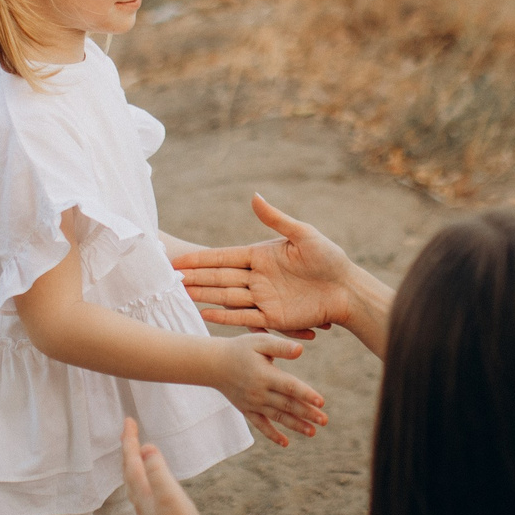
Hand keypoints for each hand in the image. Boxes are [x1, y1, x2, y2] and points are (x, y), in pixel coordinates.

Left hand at [119, 417, 214, 514]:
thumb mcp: (170, 495)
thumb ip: (157, 471)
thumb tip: (146, 447)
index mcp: (142, 493)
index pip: (132, 460)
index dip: (130, 440)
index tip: (128, 420)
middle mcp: (142, 502)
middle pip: (129, 470)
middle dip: (128, 449)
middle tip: (128, 431)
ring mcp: (151, 512)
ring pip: (137, 482)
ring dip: (134, 465)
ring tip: (136, 454)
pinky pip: (148, 492)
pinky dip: (147, 480)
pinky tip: (155, 485)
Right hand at [173, 195, 358, 335]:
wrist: (346, 288)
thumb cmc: (328, 258)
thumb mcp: (303, 234)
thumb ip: (276, 219)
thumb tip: (254, 197)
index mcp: (261, 256)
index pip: (223, 257)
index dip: (200, 260)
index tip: (177, 260)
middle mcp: (258, 277)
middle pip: (220, 278)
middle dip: (196, 278)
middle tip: (168, 280)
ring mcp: (263, 298)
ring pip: (227, 298)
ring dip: (205, 296)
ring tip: (181, 296)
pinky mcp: (272, 317)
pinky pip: (244, 318)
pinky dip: (224, 316)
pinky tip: (206, 314)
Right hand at [206, 331, 327, 446]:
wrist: (213, 364)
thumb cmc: (239, 349)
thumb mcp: (259, 341)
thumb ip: (280, 347)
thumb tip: (301, 350)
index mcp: (265, 375)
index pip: (290, 387)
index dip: (306, 394)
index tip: (322, 402)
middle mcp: (259, 392)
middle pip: (287, 405)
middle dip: (307, 413)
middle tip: (324, 420)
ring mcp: (253, 403)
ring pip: (278, 417)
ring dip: (296, 425)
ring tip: (313, 432)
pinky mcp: (247, 410)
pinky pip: (261, 425)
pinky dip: (272, 435)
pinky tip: (285, 443)